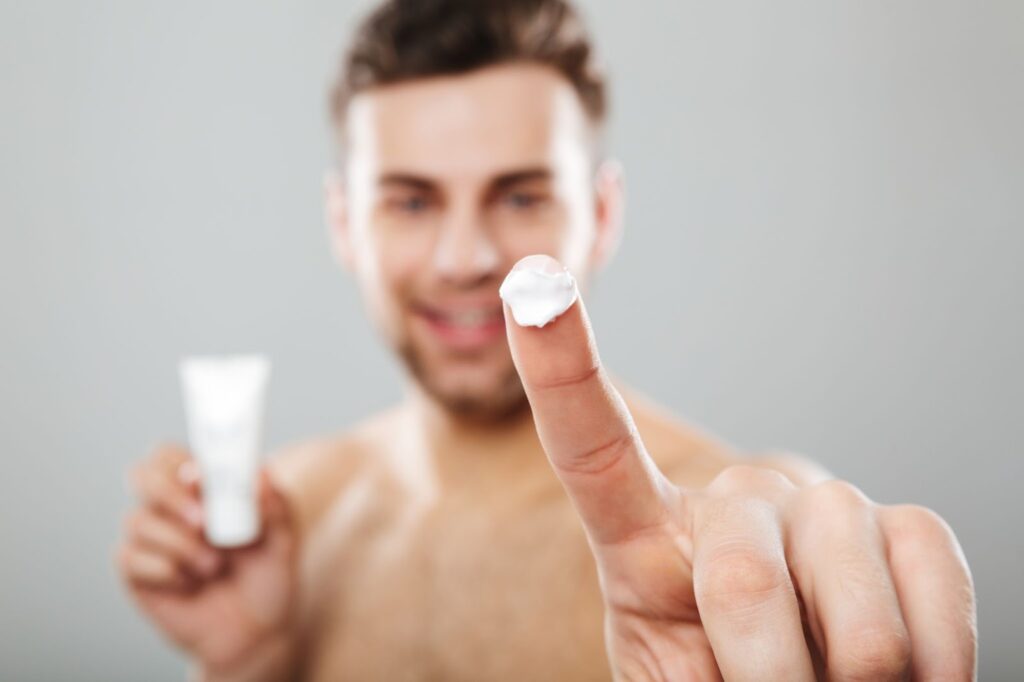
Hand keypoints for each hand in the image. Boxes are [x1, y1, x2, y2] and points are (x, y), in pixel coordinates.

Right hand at [116, 444, 297, 675]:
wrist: (258, 630)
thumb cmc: (269, 573)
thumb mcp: (284, 537)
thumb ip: (273, 504)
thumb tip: (259, 473)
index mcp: (204, 488)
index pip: (173, 454)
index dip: (181, 460)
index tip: (202, 477)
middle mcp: (171, 507)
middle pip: (142, 475)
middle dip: (169, 494)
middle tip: (202, 521)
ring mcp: (151, 538)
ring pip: (137, 520)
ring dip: (179, 543)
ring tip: (214, 565)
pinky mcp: (137, 572)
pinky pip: (130, 558)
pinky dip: (165, 570)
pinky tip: (191, 583)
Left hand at [504, 256, 976, 680]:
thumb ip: (672, 657)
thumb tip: (735, 624)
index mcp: (644, 539)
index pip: (592, 446)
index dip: (560, 366)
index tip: (530, 285)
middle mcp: (730, 501)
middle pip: (738, 574)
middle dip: (765, 674)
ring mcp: (818, 507)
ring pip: (842, 580)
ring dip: (850, 674)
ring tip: (834, 681)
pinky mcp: (905, 525)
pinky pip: (930, 564)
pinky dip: (935, 647)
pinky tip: (913, 668)